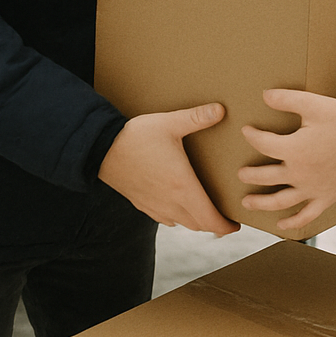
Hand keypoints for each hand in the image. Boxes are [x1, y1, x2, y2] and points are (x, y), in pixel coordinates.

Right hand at [98, 104, 239, 235]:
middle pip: (199, 225)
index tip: (235, 224)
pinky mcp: (142, 204)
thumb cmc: (136, 137)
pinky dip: (178, 217)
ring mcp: (155, 206)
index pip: (210, 219)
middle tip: (225, 215)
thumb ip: (197, 118)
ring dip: (197, 220)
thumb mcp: (169, 123)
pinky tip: (179, 203)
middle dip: (214, 223)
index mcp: (182, 187)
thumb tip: (221, 110)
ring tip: (206, 208)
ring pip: (183, 223)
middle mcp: (171, 203)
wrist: (100, 150)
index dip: (225, 226)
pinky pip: (166, 219)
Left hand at [239, 89, 335, 232]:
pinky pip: (305, 216)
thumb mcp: (315, 104)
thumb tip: (264, 95)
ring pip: (279, 201)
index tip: (247, 130)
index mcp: (293, 150)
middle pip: (265, 177)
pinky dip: (291, 222)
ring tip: (247, 202)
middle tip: (240, 173)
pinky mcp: (326, 199)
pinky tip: (281, 224)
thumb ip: (287, 99)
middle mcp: (298, 174)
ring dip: (260, 203)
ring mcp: (311, 190)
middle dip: (249, 175)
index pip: (262, 144)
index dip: (251, 135)